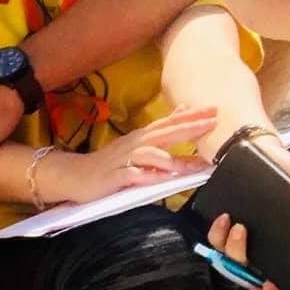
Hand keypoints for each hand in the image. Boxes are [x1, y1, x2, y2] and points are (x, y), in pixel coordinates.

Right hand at [60, 106, 218, 203]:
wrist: (75, 175)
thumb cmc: (110, 162)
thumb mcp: (137, 142)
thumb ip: (161, 128)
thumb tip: (183, 110)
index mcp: (141, 137)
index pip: (169, 123)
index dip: (191, 116)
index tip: (214, 110)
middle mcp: (133, 144)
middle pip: (163, 134)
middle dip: (188, 128)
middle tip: (211, 124)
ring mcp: (123, 160)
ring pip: (149, 156)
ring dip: (171, 160)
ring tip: (192, 166)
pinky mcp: (114, 178)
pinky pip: (133, 176)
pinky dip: (148, 177)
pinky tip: (162, 179)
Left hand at [201, 133, 289, 289]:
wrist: (252, 150)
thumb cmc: (282, 168)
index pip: (289, 274)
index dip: (280, 289)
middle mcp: (267, 245)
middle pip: (259, 274)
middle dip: (255, 282)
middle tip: (256, 280)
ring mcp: (246, 238)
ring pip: (236, 258)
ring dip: (235, 250)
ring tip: (238, 227)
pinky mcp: (226, 227)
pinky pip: (217, 241)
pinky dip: (218, 234)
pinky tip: (223, 219)